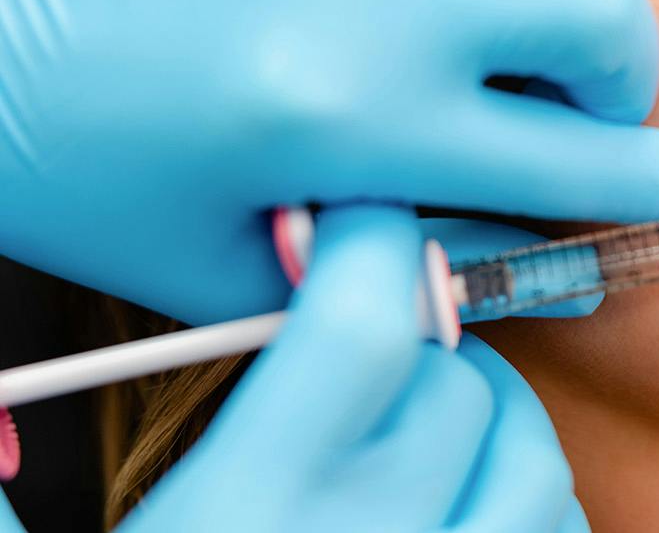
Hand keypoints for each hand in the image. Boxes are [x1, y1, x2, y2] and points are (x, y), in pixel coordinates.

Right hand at [114, 206, 584, 532]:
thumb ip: (13, 503)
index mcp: (238, 523)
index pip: (362, 324)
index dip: (369, 248)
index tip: (354, 229)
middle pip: (457, 387)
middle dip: (422, 355)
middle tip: (372, 366)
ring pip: (533, 460)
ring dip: (489, 431)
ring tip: (422, 443)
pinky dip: (526, 514)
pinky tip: (461, 522)